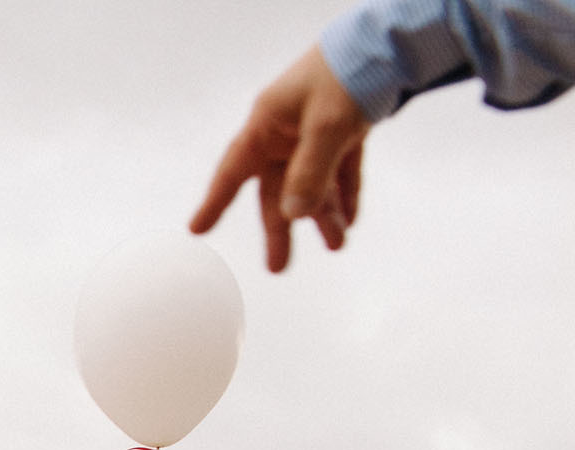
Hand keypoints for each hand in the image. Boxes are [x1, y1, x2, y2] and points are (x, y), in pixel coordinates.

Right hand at [191, 44, 369, 271]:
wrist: (392, 41)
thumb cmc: (350, 73)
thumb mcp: (328, 126)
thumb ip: (309, 173)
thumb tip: (292, 215)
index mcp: (268, 124)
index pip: (234, 169)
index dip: (216, 201)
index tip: (197, 229)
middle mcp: (286, 132)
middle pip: (276, 189)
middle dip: (282, 228)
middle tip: (278, 267)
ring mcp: (314, 133)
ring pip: (313, 183)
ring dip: (324, 214)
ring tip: (337, 244)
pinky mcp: (344, 131)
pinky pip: (339, 172)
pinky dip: (344, 194)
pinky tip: (350, 218)